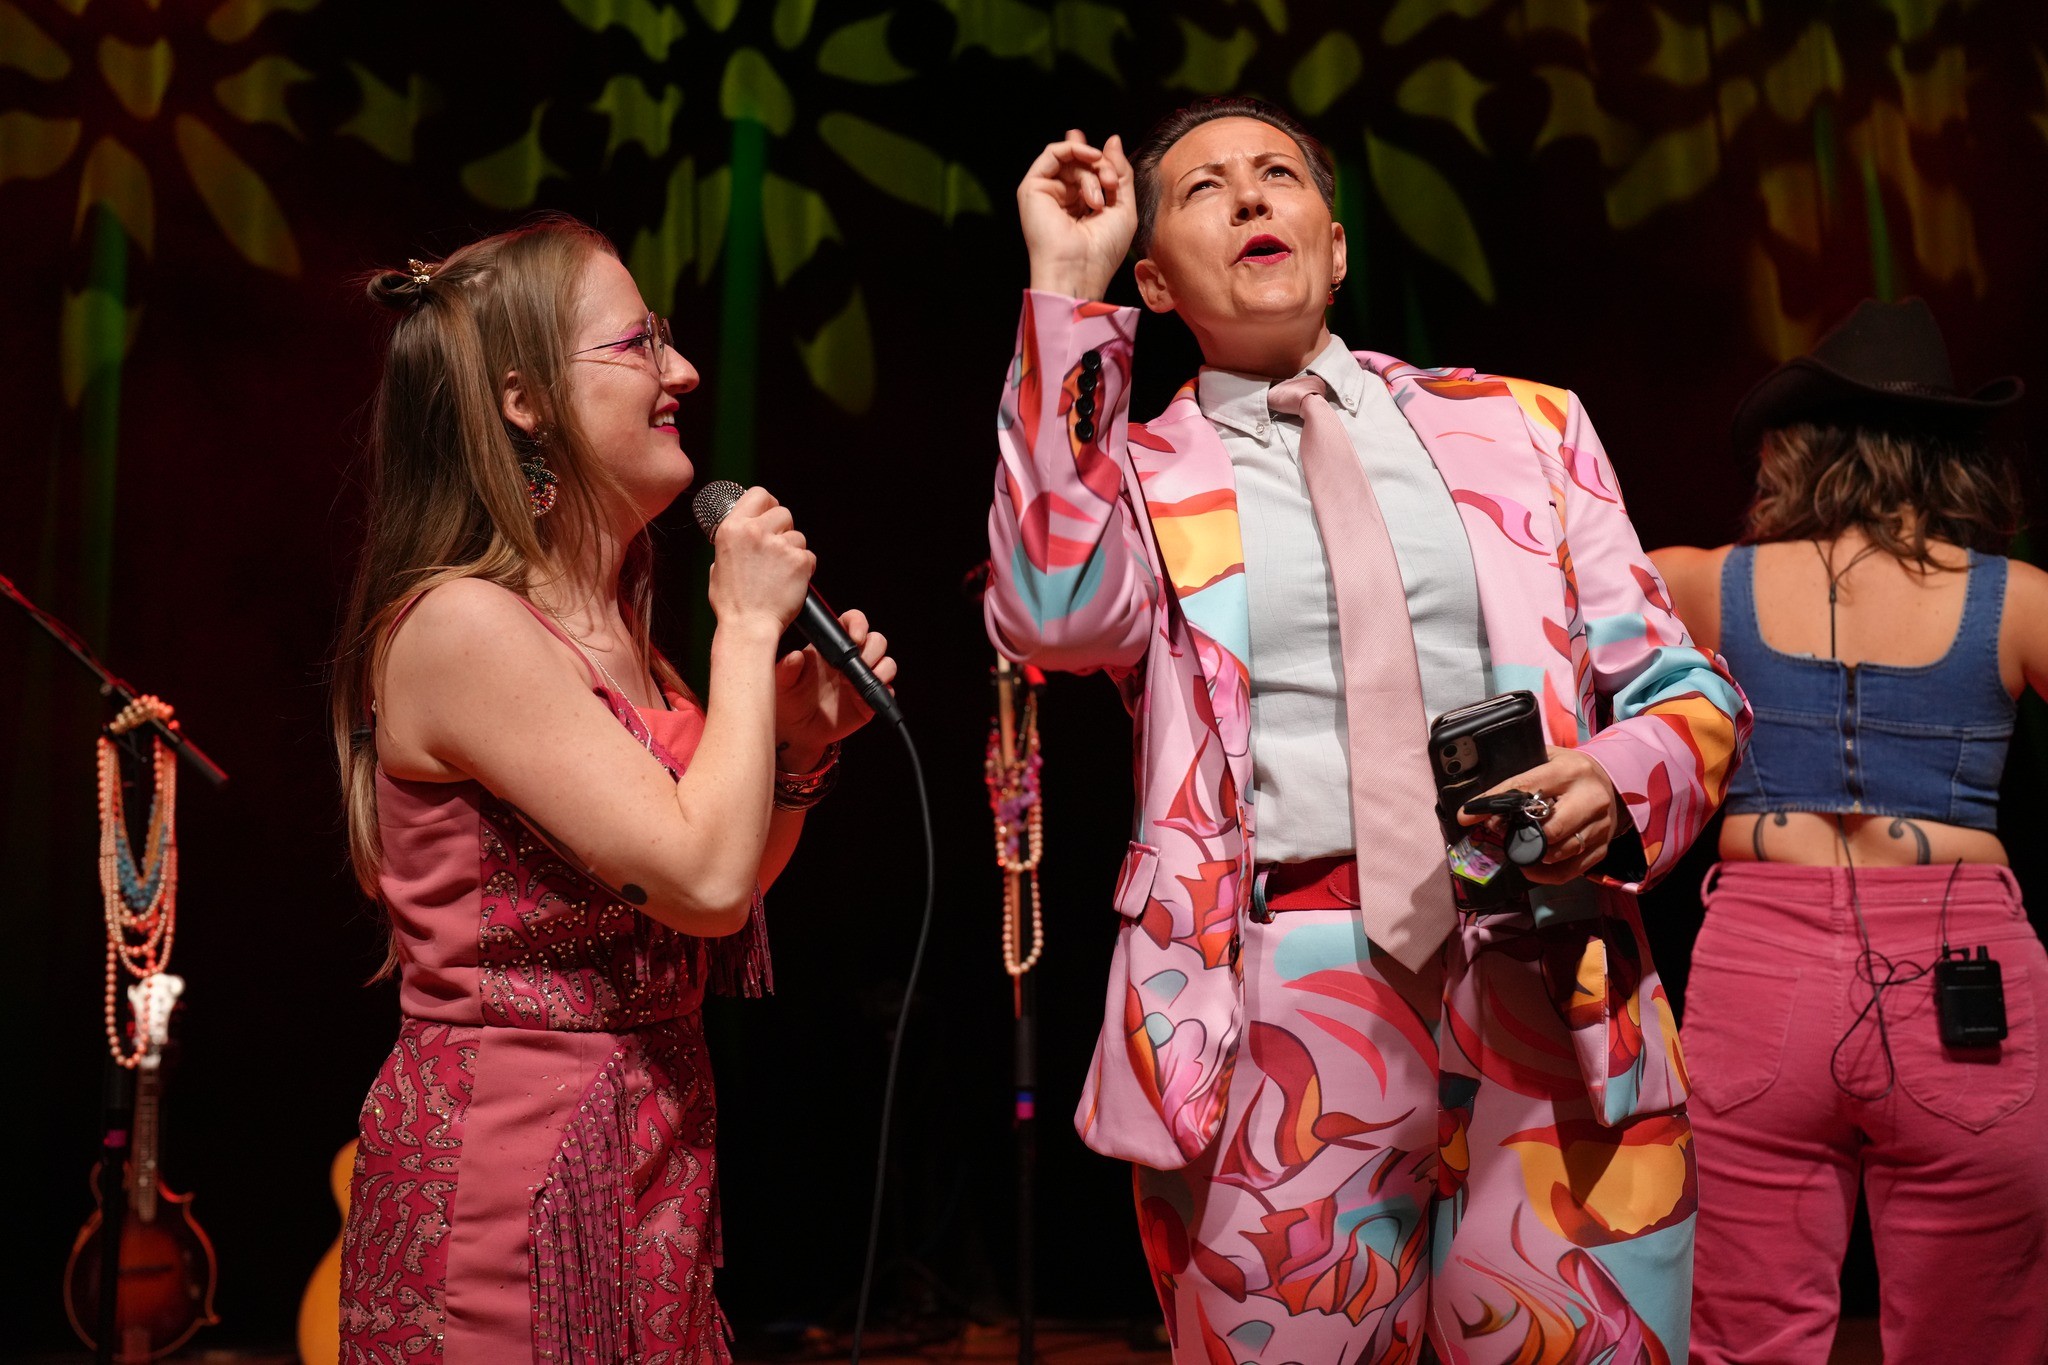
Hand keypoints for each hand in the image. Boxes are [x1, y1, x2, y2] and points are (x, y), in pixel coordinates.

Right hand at [706, 487, 813, 636]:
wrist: (749, 627)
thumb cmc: (733, 603)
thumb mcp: (718, 565)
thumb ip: (733, 543)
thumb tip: (743, 535)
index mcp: (733, 529)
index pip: (758, 494)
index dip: (768, 504)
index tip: (770, 515)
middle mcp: (755, 532)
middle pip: (784, 513)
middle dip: (784, 530)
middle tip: (777, 552)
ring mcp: (779, 545)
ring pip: (798, 536)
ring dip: (794, 552)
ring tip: (780, 573)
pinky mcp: (799, 560)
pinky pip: (809, 556)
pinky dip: (804, 569)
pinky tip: (790, 582)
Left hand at [773, 609, 896, 768]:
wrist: (796, 731)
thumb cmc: (788, 700)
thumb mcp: (781, 682)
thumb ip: (787, 669)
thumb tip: (795, 657)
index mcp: (831, 647)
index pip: (852, 623)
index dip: (859, 624)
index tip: (855, 637)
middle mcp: (850, 660)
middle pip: (876, 640)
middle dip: (872, 649)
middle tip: (856, 665)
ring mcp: (862, 679)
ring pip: (887, 663)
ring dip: (881, 669)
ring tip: (860, 682)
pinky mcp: (869, 700)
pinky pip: (888, 690)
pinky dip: (884, 691)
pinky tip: (864, 698)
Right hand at [1019, 129, 1137, 300]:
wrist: (1080, 270)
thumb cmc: (1102, 251)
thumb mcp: (1123, 207)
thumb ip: (1120, 173)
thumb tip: (1113, 140)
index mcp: (1080, 206)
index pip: (1087, 172)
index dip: (1098, 158)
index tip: (1110, 160)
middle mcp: (1061, 199)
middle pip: (1083, 164)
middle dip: (1104, 166)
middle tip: (1112, 183)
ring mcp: (1046, 194)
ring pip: (1072, 160)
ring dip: (1093, 168)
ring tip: (1102, 192)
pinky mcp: (1032, 188)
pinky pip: (1052, 153)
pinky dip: (1074, 150)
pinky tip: (1091, 158)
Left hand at [1456, 746, 1624, 885]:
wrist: (1613, 782)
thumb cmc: (1571, 771)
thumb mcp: (1549, 758)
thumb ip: (1523, 772)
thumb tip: (1484, 796)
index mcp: (1570, 772)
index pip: (1526, 788)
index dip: (1494, 802)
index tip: (1468, 815)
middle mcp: (1590, 798)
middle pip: (1551, 827)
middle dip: (1520, 835)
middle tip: (1499, 834)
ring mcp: (1600, 825)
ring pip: (1561, 851)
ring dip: (1532, 855)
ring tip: (1515, 850)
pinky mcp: (1603, 847)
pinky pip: (1571, 870)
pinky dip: (1546, 875)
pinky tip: (1531, 868)